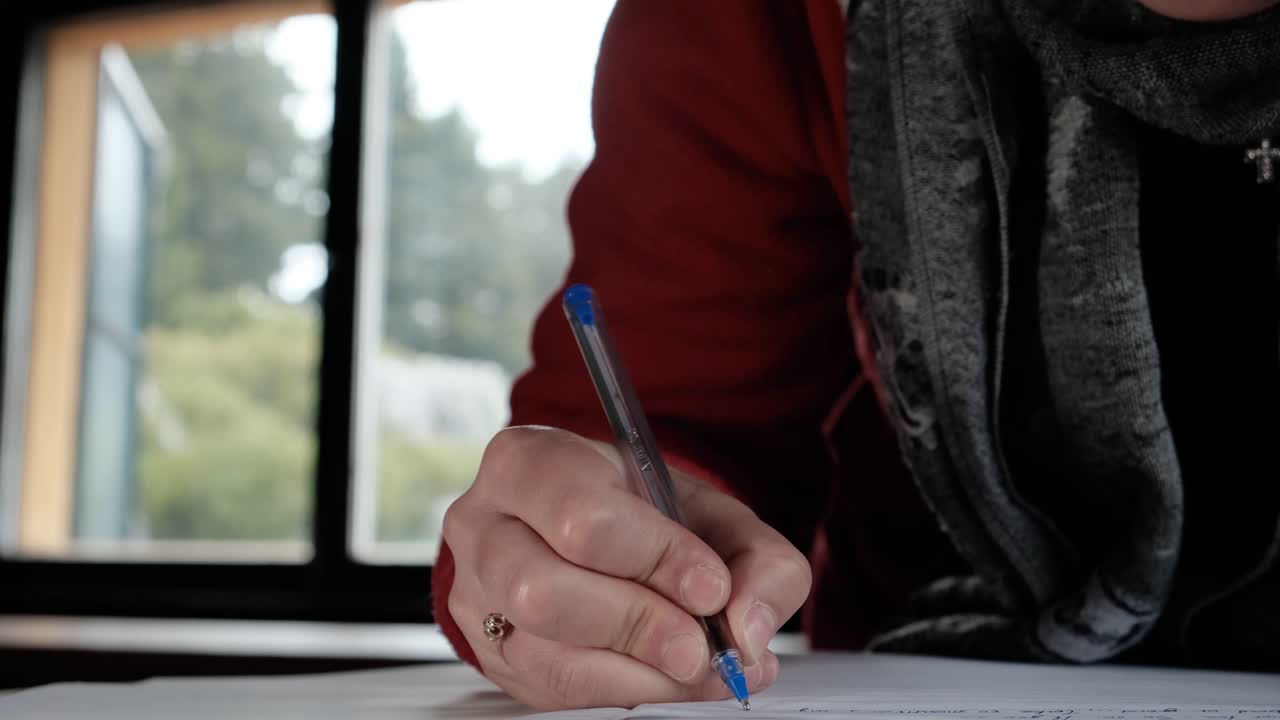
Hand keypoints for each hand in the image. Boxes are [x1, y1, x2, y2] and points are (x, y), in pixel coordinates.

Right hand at [442, 425, 811, 709]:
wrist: (599, 536)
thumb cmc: (647, 515)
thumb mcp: (713, 513)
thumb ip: (758, 560)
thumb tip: (749, 628)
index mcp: (531, 461)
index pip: (583, 518)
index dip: (657, 559)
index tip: (712, 587)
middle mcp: (486, 524)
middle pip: (544, 591)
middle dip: (639, 625)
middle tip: (700, 643)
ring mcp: (477, 594)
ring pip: (543, 652)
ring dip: (634, 670)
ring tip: (691, 664)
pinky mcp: (491, 653)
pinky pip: (549, 691)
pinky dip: (620, 692)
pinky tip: (659, 678)